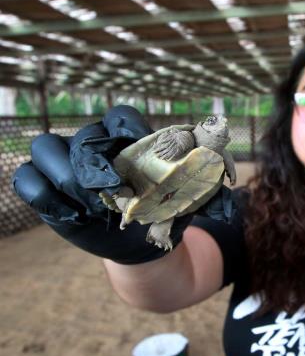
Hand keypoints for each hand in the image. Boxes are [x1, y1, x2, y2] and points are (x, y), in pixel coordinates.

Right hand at [12, 105, 189, 263]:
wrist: (138, 239)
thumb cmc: (162, 211)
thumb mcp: (186, 199)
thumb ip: (202, 188)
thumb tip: (225, 181)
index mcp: (127, 137)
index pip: (121, 116)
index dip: (129, 130)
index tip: (141, 155)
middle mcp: (94, 144)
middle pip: (83, 136)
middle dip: (95, 163)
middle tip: (113, 194)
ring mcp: (66, 163)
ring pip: (46, 147)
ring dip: (66, 176)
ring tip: (92, 207)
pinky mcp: (48, 188)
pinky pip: (28, 179)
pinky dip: (44, 195)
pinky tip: (74, 216)